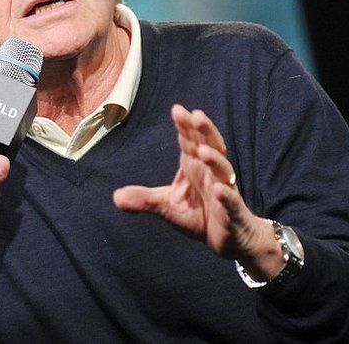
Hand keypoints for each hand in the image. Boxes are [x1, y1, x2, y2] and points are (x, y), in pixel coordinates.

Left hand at [113, 105, 282, 279]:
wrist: (227, 238)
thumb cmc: (199, 215)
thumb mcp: (166, 206)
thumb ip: (144, 199)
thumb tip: (115, 197)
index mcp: (195, 167)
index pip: (190, 142)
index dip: (186, 126)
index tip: (177, 110)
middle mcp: (211, 174)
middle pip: (211, 147)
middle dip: (204, 131)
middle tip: (195, 115)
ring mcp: (224, 191)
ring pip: (223, 171)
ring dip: (215, 160)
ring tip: (204, 152)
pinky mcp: (232, 213)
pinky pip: (230, 201)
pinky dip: (225, 195)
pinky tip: (217, 190)